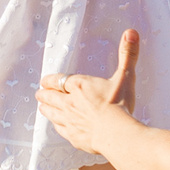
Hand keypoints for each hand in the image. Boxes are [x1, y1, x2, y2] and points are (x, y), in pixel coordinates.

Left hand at [36, 31, 139, 148]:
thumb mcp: (125, 76)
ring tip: (42, 108)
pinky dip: (56, 125)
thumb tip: (131, 32)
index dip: (50, 80)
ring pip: (52, 113)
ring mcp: (70, 120)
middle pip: (51, 97)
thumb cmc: (120, 104)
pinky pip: (60, 129)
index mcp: (79, 86)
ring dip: (46, 109)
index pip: (58, 80)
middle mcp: (70, 102)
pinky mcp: (73, 136)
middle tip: (39, 94)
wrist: (116, 134)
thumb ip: (127, 54)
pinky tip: (56, 125)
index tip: (45, 81)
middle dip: (44, 94)